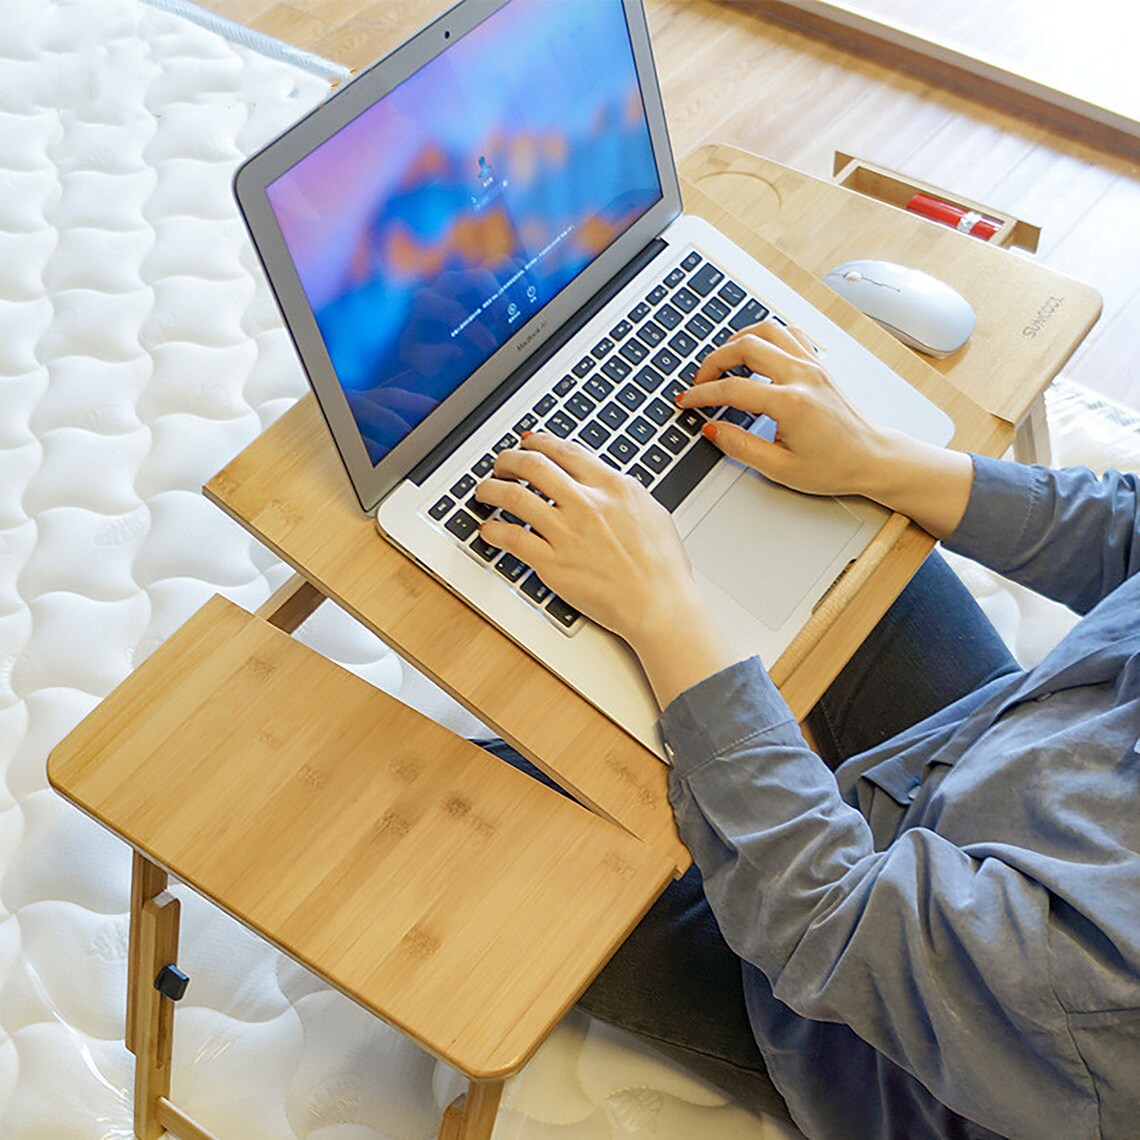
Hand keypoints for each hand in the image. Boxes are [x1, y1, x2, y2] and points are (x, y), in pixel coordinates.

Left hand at [475, 433, 702, 649]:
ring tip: (485, 491)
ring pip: (513, 497)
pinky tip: (489, 531)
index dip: (538, 441)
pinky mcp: (553, 564)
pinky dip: (494, 531)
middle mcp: (586, 504)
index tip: (527, 442)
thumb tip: (603, 479)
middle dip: (508, 460)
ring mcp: (567, 533)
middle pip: (532, 465)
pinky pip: (512, 539)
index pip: (564, 451)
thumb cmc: (662, 566)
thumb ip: (621, 490)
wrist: (660, 604)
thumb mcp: (651, 510)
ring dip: (491, 489)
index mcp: (612, 486)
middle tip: (501, 465)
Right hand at [686, 317, 972, 537]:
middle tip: (699, 382)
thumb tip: (712, 429)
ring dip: (737, 341)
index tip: (687, 402)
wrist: (872, 458)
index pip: (733, 389)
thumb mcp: (780, 468)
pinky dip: (765, 336)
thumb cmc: (835, 466)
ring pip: (767, 330)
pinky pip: (788, 333)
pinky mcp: (818, 364)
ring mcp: (812, 365)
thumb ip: (740, 446)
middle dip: (713, 361)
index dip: (702, 395)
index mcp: (791, 403)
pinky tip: (755, 351)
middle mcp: (802, 376)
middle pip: (746, 347)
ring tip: (721, 362)